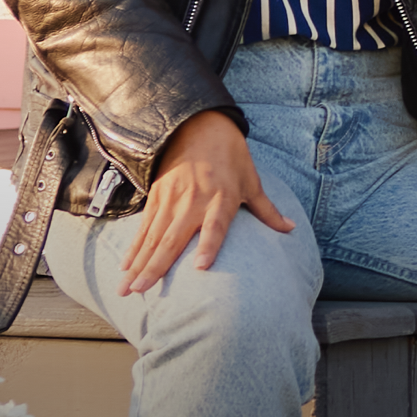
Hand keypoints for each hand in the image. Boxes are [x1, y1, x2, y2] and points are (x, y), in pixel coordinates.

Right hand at [122, 109, 293, 294]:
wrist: (198, 126)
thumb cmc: (230, 156)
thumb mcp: (252, 181)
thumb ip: (267, 210)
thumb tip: (291, 229)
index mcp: (222, 199)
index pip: (215, 226)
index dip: (208, 246)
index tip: (200, 267)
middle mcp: (193, 202)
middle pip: (173, 238)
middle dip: (155, 267)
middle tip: (140, 290)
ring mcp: (171, 200)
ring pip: (152, 237)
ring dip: (138, 264)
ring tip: (127, 288)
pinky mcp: (157, 196)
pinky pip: (144, 227)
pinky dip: (134, 247)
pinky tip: (125, 266)